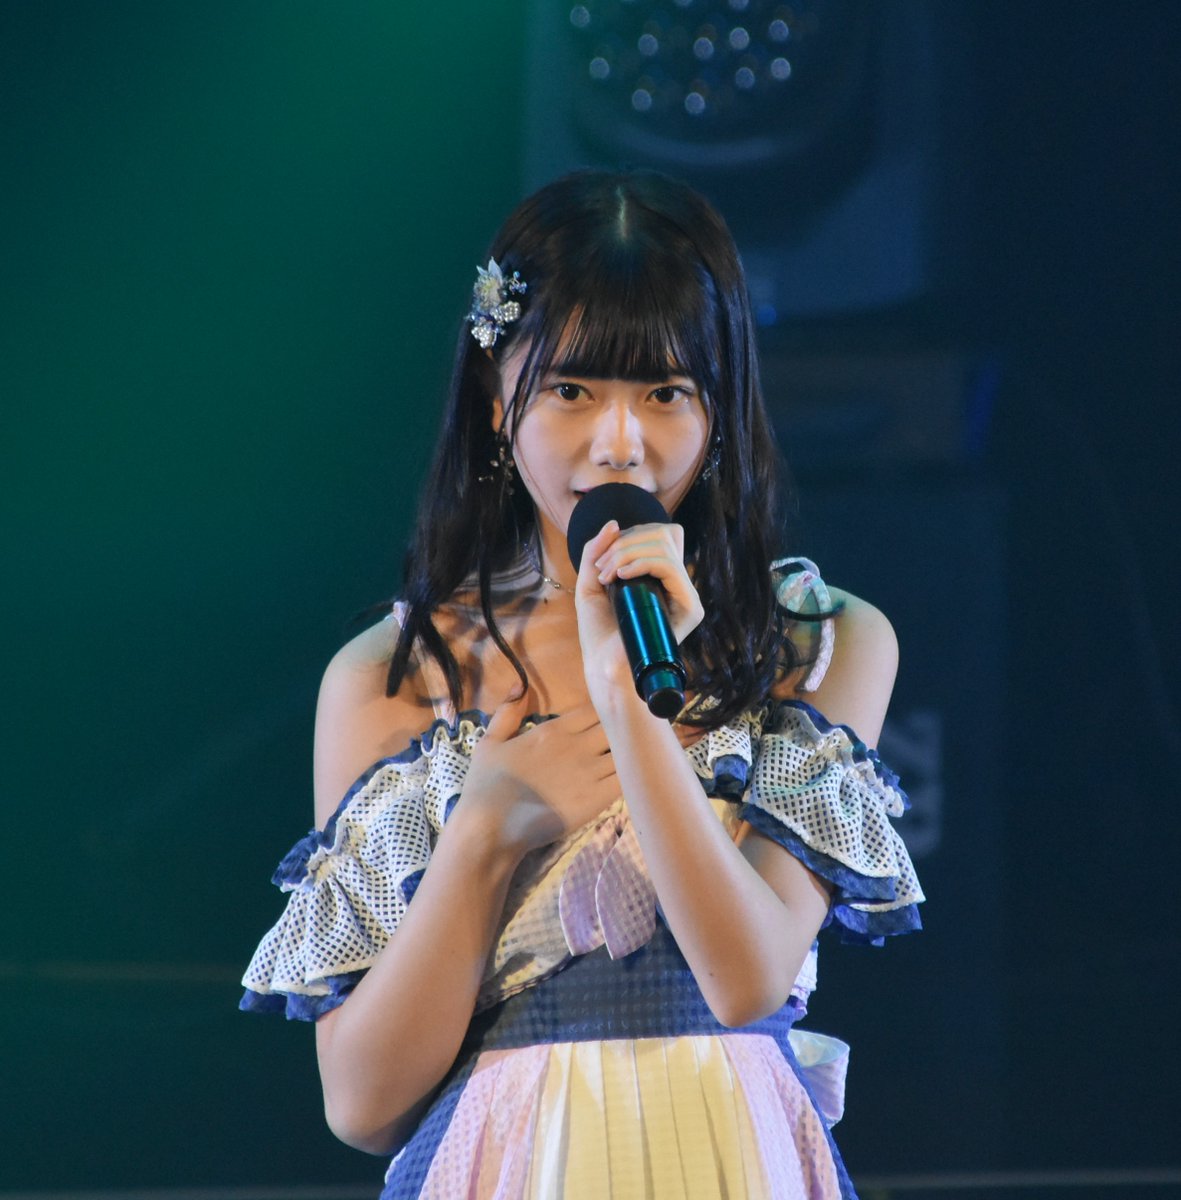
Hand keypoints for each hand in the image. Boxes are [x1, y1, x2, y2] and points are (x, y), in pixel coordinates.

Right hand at [455, 692, 618, 856]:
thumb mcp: (489, 742)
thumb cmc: (486, 786)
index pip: (594, 709)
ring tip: (633, 757)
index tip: (608, 717)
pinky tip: (630, 778)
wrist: (490, 828)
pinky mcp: (597, 799)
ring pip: (625, 752)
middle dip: (621, 729)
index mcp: (554, 729)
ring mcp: (590, 773)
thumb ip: (508, 712)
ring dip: (629, 752)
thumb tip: (520, 684)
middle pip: (615, 727)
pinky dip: (631, 775)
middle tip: (624, 738)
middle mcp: (577, 745)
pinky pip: (625, 780)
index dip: (604, 711)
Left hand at [573, 520, 704, 701]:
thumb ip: (597, 550)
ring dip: (628, 553)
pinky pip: (671, 568)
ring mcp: (685, 596)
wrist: (604, 667)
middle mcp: (677, 584)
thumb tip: (614, 523)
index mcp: (661, 576)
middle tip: (602, 569)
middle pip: (663, 534)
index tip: (604, 559)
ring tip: (607, 576)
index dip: (633, 534)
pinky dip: (643, 563)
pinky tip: (622, 577)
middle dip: (625, 543)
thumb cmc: (598, 631)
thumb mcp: (590, 581)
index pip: (662, 534)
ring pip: (665, 547)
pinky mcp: (690, 608)